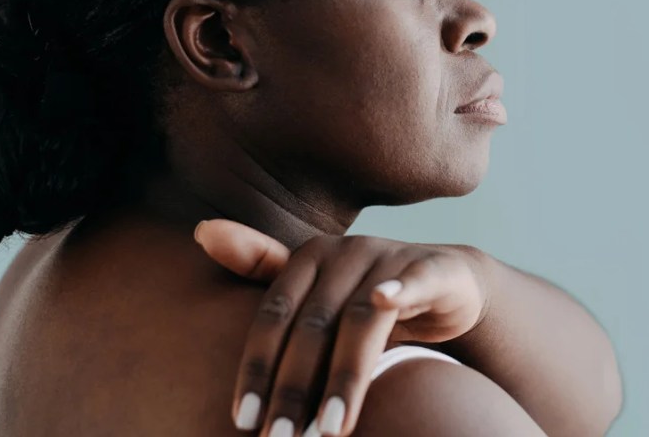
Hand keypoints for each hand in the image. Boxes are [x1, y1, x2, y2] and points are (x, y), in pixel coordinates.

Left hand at [193, 219, 491, 436]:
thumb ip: (262, 269)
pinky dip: (400, 289)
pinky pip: (416, 279)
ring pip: (360, 319)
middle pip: (312, 326)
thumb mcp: (315, 292)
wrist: (447, 282)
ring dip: (344, 376)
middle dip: (294, 389)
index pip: (272, 316)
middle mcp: (345, 251)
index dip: (257, 368)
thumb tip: (201, 230)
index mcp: (308, 257)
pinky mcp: (434, 267)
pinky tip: (387, 302)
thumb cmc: (366, 296)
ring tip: (330, 429)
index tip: (242, 420)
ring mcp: (390, 256)